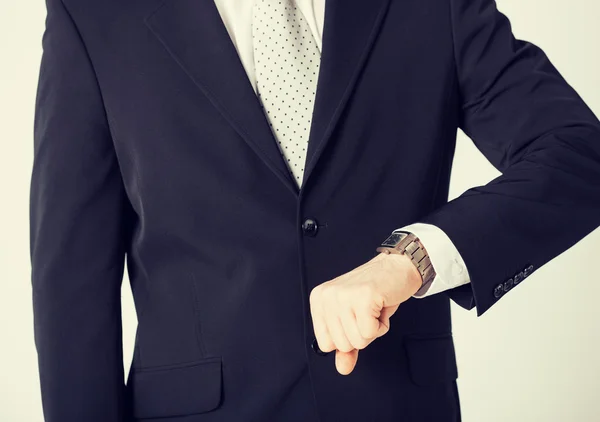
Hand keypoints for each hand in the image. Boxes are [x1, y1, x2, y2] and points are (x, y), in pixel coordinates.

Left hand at [309, 251, 422, 374]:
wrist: (397, 267)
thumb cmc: (376, 292)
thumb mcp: (355, 320)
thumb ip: (346, 346)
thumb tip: (342, 368)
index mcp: (319, 299)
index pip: (325, 344)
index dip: (346, 338)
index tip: (355, 318)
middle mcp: (327, 296)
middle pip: (342, 345)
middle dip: (362, 333)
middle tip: (367, 311)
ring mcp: (343, 296)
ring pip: (358, 340)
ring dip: (373, 328)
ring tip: (374, 308)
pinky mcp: (362, 297)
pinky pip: (371, 332)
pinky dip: (382, 324)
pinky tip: (381, 306)